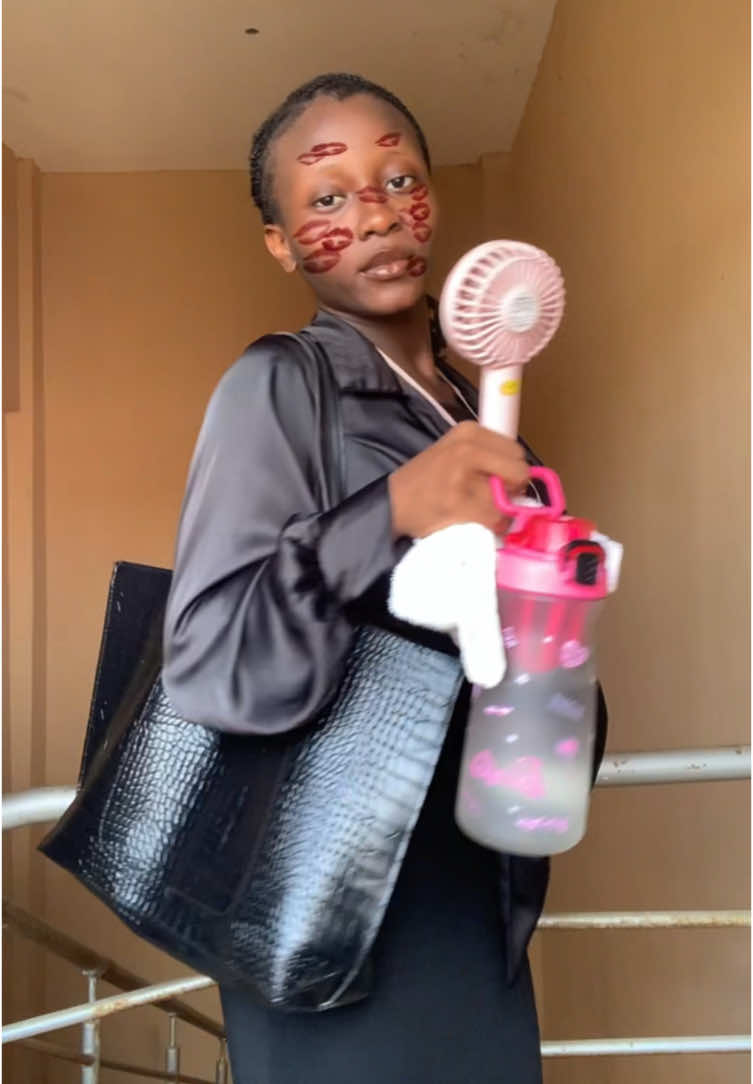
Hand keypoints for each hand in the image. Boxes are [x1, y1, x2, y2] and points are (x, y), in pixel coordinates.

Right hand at [388, 421, 529, 538]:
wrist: (392, 503)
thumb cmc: (425, 480)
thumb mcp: (453, 451)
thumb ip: (486, 456)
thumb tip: (522, 476)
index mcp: (469, 432)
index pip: (516, 450)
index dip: (511, 470)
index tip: (497, 481)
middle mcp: (467, 448)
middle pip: (519, 472)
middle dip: (511, 490)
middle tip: (492, 499)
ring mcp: (462, 477)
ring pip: (508, 499)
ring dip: (501, 512)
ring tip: (480, 513)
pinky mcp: (459, 504)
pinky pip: (495, 519)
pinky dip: (493, 526)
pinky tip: (477, 524)